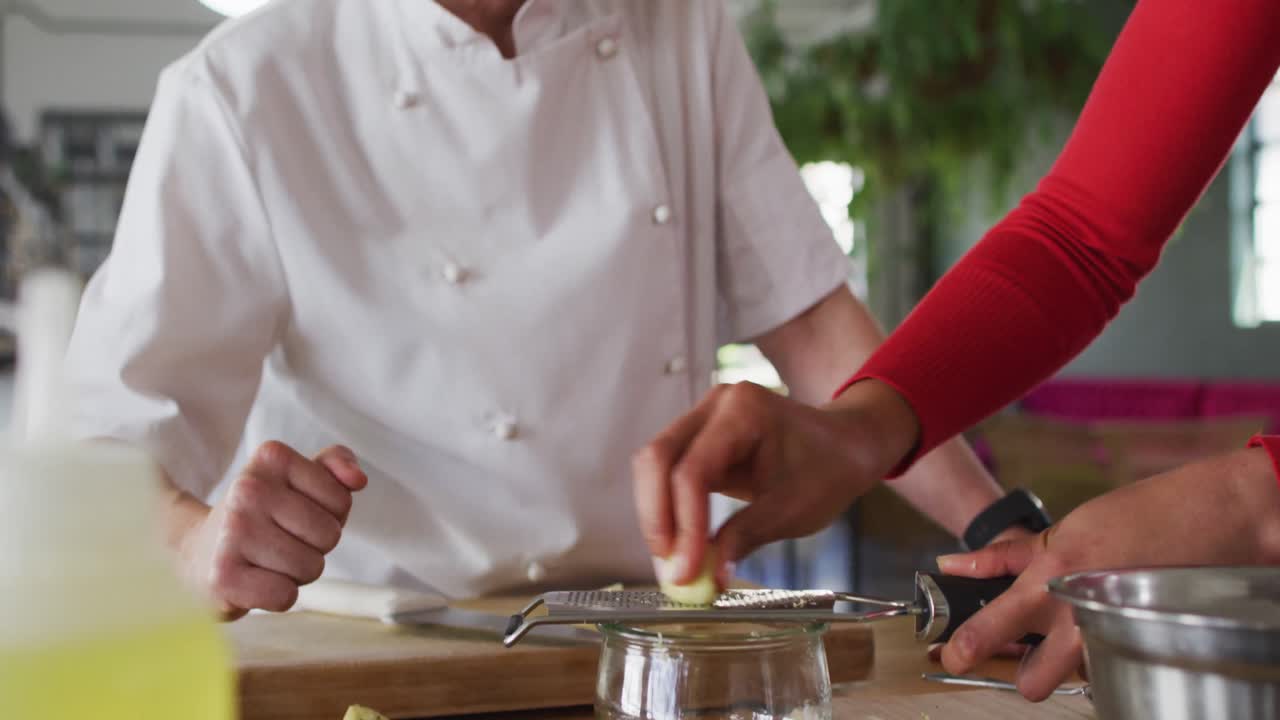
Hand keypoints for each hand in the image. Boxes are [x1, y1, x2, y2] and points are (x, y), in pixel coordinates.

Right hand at [176, 441, 367, 618]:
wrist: (196, 553)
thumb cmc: (261, 516)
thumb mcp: (297, 479)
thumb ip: (335, 465)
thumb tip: (358, 479)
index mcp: (271, 458)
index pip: (341, 501)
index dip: (329, 516)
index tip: (295, 514)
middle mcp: (248, 489)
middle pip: (329, 536)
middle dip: (314, 547)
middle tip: (281, 541)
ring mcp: (233, 532)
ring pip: (311, 567)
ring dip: (297, 573)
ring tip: (267, 560)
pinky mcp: (223, 576)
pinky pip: (286, 596)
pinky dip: (278, 596)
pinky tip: (255, 581)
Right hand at [631, 379, 918, 584]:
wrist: (844, 445)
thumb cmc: (828, 469)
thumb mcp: (794, 510)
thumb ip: (746, 538)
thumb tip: (708, 576)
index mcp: (744, 411)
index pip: (693, 471)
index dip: (684, 525)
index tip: (686, 571)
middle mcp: (715, 405)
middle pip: (658, 459)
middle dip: (657, 518)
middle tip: (669, 569)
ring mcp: (703, 417)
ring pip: (655, 466)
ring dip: (658, 515)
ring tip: (674, 561)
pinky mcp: (698, 437)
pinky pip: (668, 472)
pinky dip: (668, 508)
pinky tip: (680, 541)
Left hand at [936, 447, 1279, 700]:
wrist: (1213, 514)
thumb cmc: (1135, 517)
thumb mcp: (1062, 529)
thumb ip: (1005, 555)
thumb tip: (950, 563)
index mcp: (1052, 572)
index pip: (997, 621)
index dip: (969, 645)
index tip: (951, 657)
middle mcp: (1081, 607)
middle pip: (1037, 679)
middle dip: (1030, 678)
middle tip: (1029, 664)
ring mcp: (1115, 629)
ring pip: (1075, 678)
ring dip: (1073, 668)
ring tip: (1082, 638)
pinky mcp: (1145, 642)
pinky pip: (1112, 665)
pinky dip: (1108, 654)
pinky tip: (1115, 629)